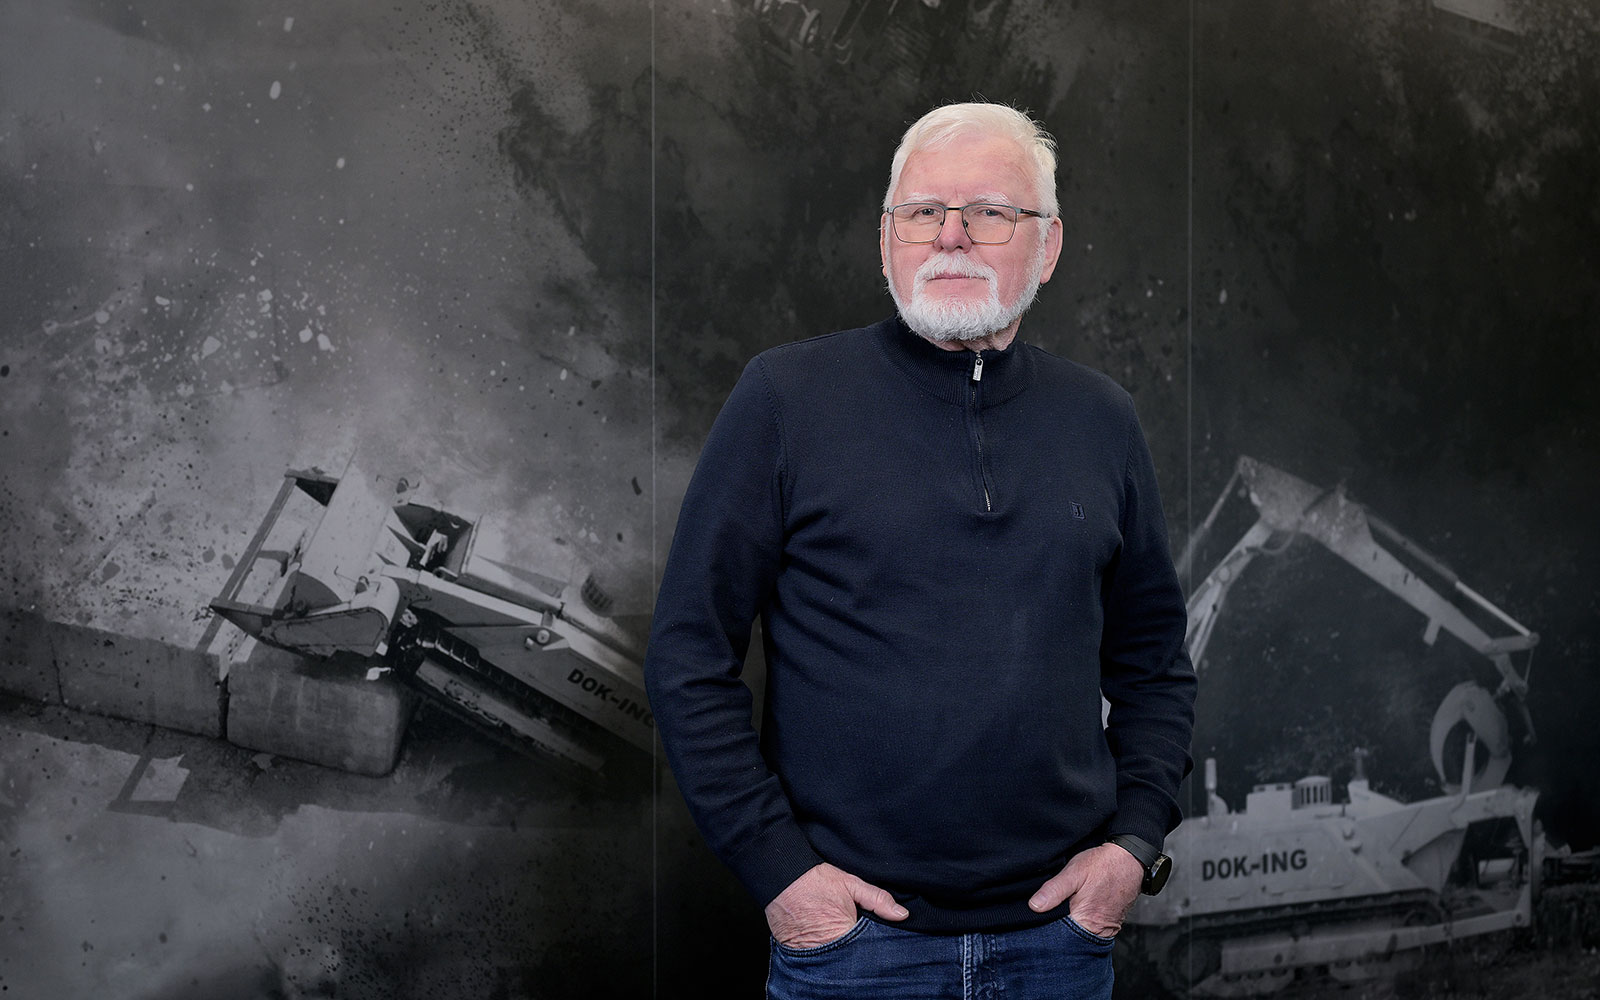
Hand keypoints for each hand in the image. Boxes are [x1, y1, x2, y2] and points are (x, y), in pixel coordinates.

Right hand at [764, 863, 908, 948]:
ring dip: (842, 958)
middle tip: (865, 945)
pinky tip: (831, 948)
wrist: (780, 879)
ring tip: (847, 946)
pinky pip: (817, 962)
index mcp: (843, 934)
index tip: (880, 945)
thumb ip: (877, 900)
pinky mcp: (798, 956)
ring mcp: (811, 955)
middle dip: (859, 955)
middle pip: (851, 962)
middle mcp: (826, 949)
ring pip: (835, 964)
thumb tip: (902, 914)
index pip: (868, 952)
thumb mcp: (851, 884)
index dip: (875, 948)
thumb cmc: (815, 881)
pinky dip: (825, 958)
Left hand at [1027, 843, 1143, 937]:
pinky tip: (1073, 911)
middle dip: (1056, 929)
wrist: (1130, 860)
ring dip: (1068, 926)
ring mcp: (1105, 929)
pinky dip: (1080, 923)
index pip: (1058, 937)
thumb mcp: (1074, 872)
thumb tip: (1034, 906)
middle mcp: (1097, 930)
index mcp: (1085, 921)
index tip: (1035, 920)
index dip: (1045, 929)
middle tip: (1046, 912)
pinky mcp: (1110, 925)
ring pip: (1079, 935)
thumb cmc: (1103, 865)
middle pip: (1069, 940)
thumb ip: (1054, 890)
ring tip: (1059, 910)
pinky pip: (1090, 929)